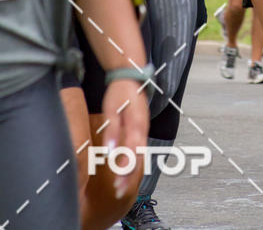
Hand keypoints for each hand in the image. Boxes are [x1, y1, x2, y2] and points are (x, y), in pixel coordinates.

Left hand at [101, 79, 148, 199]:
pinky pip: (139, 150)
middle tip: (119, 192)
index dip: (126, 169)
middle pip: (139, 157)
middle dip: (129, 177)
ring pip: (140, 155)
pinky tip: (127, 173)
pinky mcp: (141, 130)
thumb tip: (111, 151)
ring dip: (132, 173)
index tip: (118, 183)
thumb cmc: (120, 92)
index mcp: (137, 124)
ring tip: (121, 188)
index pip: (133, 152)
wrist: (131, 77)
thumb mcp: (112, 109)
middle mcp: (143, 129)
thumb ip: (112, 130)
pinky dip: (134, 163)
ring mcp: (143, 130)